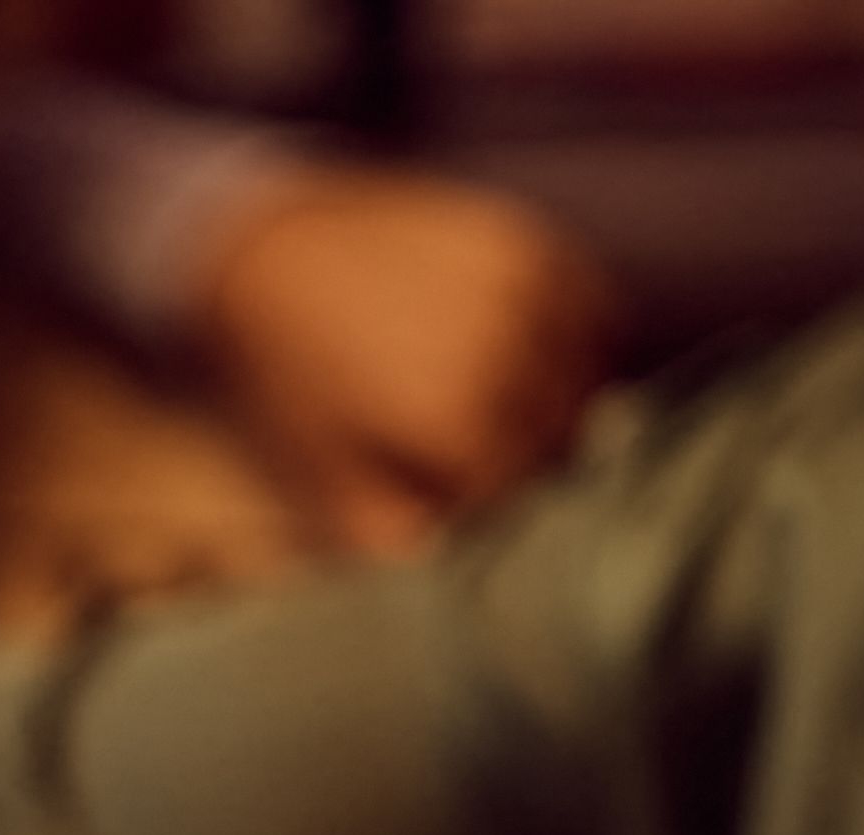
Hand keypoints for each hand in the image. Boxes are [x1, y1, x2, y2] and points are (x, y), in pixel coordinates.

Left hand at [190, 168, 613, 553]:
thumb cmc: (290, 377)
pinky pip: (593, 313)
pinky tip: (525, 359)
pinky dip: (576, 344)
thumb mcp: (323, 479)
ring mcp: (529, 288)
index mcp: (457, 417)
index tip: (452, 499)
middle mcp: (506, 350)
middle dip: (523, 459)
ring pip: (587, 377)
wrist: (270, 252)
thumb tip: (456, 560)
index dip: (486, 506)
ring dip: (556, 404)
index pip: (515, 491)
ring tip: (500, 412)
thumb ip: (393, 534)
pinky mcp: (535, 244)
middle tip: (473, 458)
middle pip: (558, 437)